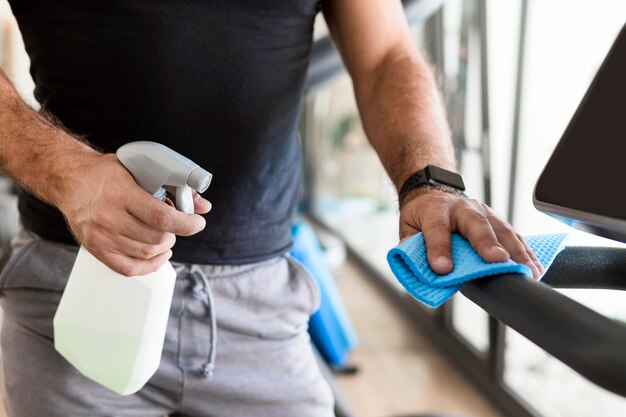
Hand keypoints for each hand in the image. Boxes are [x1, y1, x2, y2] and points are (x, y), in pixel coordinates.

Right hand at [56, 153, 210, 275]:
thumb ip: (173, 185)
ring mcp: (100, 236)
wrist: (69, 179)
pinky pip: (128, 269)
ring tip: (166, 235)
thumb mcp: (139, 168)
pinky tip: (159, 255)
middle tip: (178, 225)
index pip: (161, 217)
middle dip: (175, 233)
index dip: (186, 224)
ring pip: (146, 253)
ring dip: (164, 247)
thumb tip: (203, 206)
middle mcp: (108, 217)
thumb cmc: (106, 173)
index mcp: (120, 193)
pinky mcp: (95, 249)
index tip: (197, 222)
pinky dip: (150, 266)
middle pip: (156, 238)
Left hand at [399, 187, 543, 277]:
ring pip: (502, 230)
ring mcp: (483, 212)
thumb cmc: (422, 215)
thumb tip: (419, 269)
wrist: (434, 193)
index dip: (439, 249)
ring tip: (528, 270)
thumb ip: (411, 246)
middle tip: (498, 261)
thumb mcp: (407, 227)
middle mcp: (463, 208)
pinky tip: (536, 266)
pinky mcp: (497, 220)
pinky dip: (526, 251)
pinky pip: (514, 235)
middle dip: (488, 243)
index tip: (443, 268)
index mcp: (435, 210)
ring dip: (517, 251)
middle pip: (477, 225)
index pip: (437, 229)